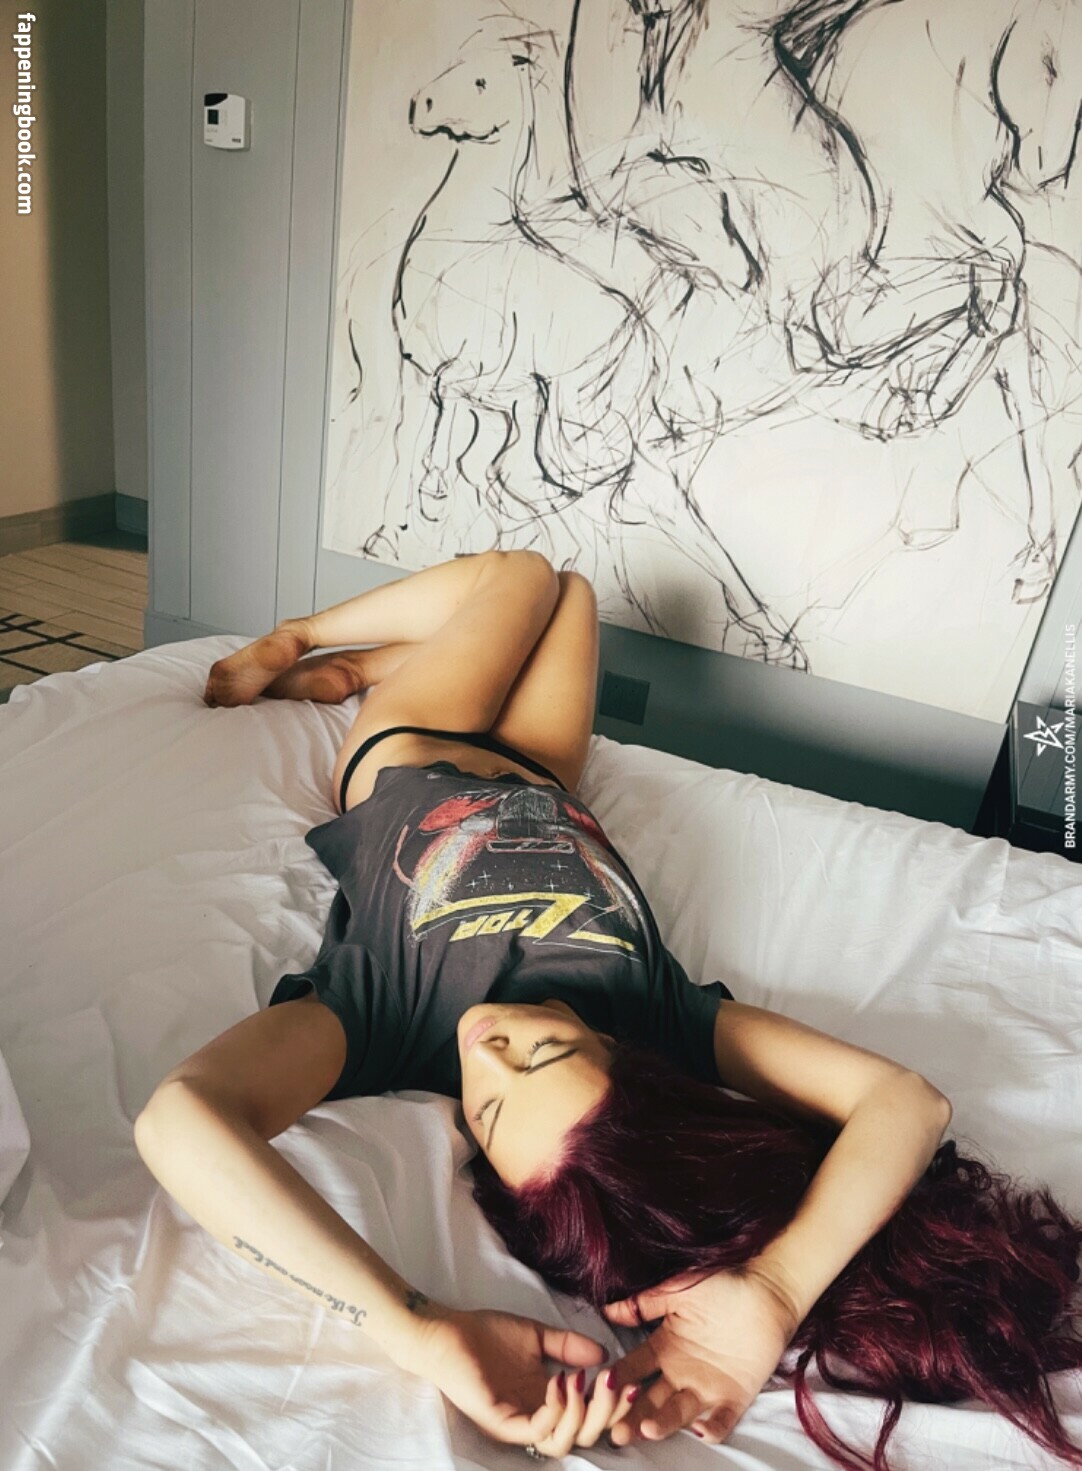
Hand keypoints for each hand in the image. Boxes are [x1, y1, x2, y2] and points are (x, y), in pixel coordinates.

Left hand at [409, 1305, 639, 1452]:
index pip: (588, 1417)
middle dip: (608, 1413)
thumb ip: (568, 1346)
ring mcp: (517, 1423)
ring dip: (581, 1413)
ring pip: (562, 1442)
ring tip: (583, 1379)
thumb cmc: (485, 1334)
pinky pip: (535, 1430)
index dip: (613, 1405)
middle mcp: (535, 1418)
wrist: (446, 1331)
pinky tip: (560, 1381)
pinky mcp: (499, 1422)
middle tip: (619, 1381)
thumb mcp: (537, 1336)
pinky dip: (554, 1410)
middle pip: (583, 1437)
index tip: (630, 1377)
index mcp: (547, 1401)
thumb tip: (605, 1354)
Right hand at [602, 1264, 798, 1444]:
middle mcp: (680, 1372)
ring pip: (678, 1413)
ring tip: (647, 1429)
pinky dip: (713, 1428)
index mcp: (664, 1348)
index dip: (616, 1379)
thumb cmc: (722, 1284)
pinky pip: (722, 1419)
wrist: (767, 1289)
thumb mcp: (678, 1289)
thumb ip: (644, 1302)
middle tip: (613, 1428)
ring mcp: (706, 1387)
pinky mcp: (734, 1396)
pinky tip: (701, 1430)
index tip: (597, 1388)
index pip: (633, 1369)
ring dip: (662, 1424)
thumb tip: (606, 1310)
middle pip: (649, 1399)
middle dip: (630, 1415)